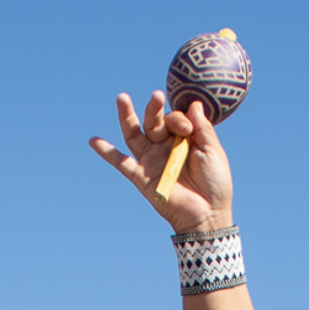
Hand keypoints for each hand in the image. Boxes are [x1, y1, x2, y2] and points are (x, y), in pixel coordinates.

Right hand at [90, 92, 232, 234]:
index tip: (188, 130)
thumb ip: (202, 128)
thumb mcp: (212, 151)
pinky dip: (107, 152)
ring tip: (122, 98)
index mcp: (183, 139)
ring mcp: (151, 161)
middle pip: (153, 121)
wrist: (207, 213)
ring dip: (126, 116)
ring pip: (134, 135)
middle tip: (156, 96)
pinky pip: (121, 163)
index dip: (179, 119)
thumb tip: (193, 104)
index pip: (174, 118)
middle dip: (154, 108)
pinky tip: (93, 140)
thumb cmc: (215, 183)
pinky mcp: (141, 177)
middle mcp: (165, 147)